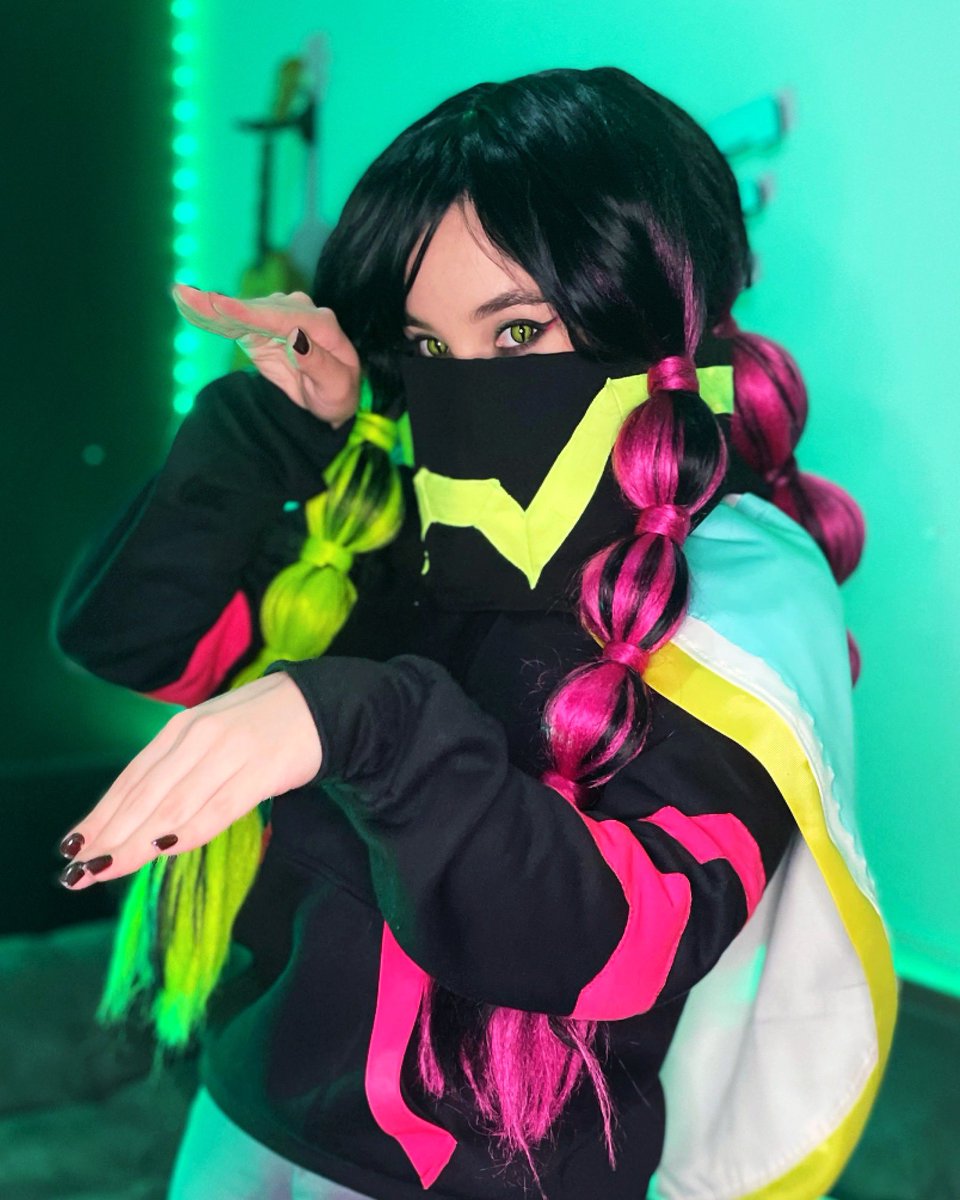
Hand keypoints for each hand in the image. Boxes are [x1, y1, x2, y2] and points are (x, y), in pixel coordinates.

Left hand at [57, 673, 321, 889]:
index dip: (101, 816)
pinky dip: (189, 829)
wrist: (321, 705)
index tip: (73, 849)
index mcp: (180, 730)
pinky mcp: (262, 767)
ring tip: (107, 868)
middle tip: (79, 872)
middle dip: (109, 836)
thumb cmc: (261, 727)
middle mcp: (197, 737)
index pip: (131, 779)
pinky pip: (220, 805)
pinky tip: (165, 850)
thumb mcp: (211, 738)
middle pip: (145, 795)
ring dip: (137, 840)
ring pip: (174, 803)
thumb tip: (138, 819)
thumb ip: (178, 771)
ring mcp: (230, 751)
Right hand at [172, 284, 360, 427]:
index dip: (250, 312)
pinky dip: (211, 317)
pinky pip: (233, 323)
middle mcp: (298, 312)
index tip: (222, 305)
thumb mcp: (336, 387)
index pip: (282, 317)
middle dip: (221, 304)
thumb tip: (297, 338)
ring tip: (181, 296)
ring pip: (240, 313)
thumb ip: (318, 363)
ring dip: (210, 306)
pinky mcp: (259, 327)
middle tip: (185, 295)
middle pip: (256, 309)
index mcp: (321, 324)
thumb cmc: (337, 393)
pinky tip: (187, 305)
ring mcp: (277, 316)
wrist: (328, 397)